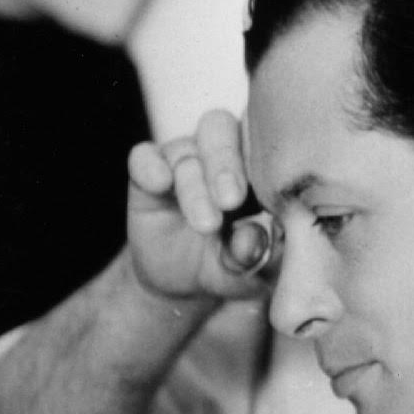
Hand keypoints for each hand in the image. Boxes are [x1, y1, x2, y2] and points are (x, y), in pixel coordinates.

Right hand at [123, 111, 280, 305]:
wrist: (179, 281)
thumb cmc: (224, 262)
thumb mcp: (244, 268)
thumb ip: (253, 255)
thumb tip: (253, 240)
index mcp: (255, 163)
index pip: (262, 142)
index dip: (265, 161)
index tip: (269, 198)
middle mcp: (218, 151)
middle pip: (220, 131)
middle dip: (225, 166)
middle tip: (231, 201)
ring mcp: (181, 159)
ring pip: (185, 154)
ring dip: (194, 188)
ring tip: (206, 226)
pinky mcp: (146, 173)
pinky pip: (144, 157)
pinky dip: (150, 166)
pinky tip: (159, 182)